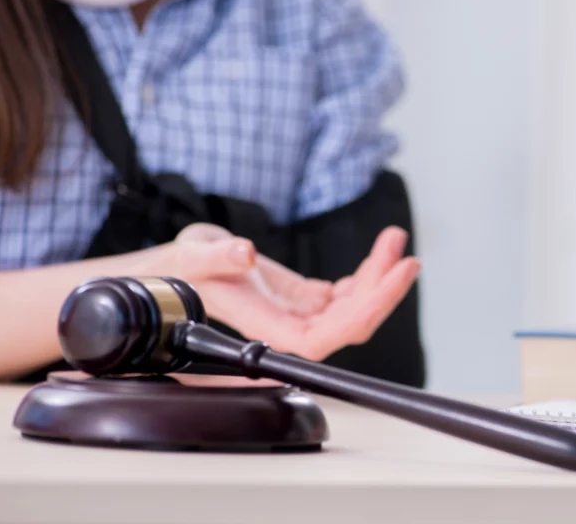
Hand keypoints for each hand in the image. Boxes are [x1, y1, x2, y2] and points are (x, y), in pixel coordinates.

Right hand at [132, 223, 419, 361]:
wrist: (170, 271)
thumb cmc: (175, 270)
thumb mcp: (192, 253)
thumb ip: (217, 256)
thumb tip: (244, 255)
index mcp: (266, 325)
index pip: (326, 336)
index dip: (364, 313)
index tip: (390, 279)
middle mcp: (288, 326)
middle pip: (350, 323)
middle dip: (383, 290)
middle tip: (405, 255)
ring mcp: (298, 314)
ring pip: (352, 307)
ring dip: (378, 276)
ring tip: (393, 240)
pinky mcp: (302, 300)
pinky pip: (343, 296)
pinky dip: (365, 275)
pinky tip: (377, 254)